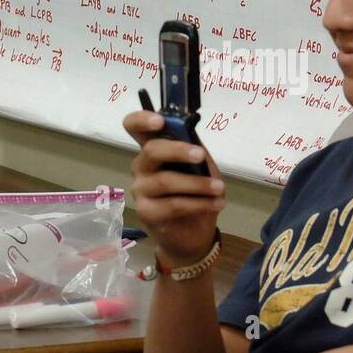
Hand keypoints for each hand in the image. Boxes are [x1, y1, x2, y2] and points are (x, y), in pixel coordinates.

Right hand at [123, 110, 223, 265]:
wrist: (193, 232)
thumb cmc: (196, 191)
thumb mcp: (200, 166)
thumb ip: (194, 149)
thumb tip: (192, 136)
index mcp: (152, 148)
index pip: (133, 126)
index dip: (142, 119)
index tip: (160, 121)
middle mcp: (141, 166)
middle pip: (152, 151)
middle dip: (179, 150)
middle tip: (201, 156)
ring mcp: (140, 190)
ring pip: (166, 181)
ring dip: (197, 184)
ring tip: (219, 189)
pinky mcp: (147, 212)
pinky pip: (173, 204)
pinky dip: (199, 203)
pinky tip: (216, 204)